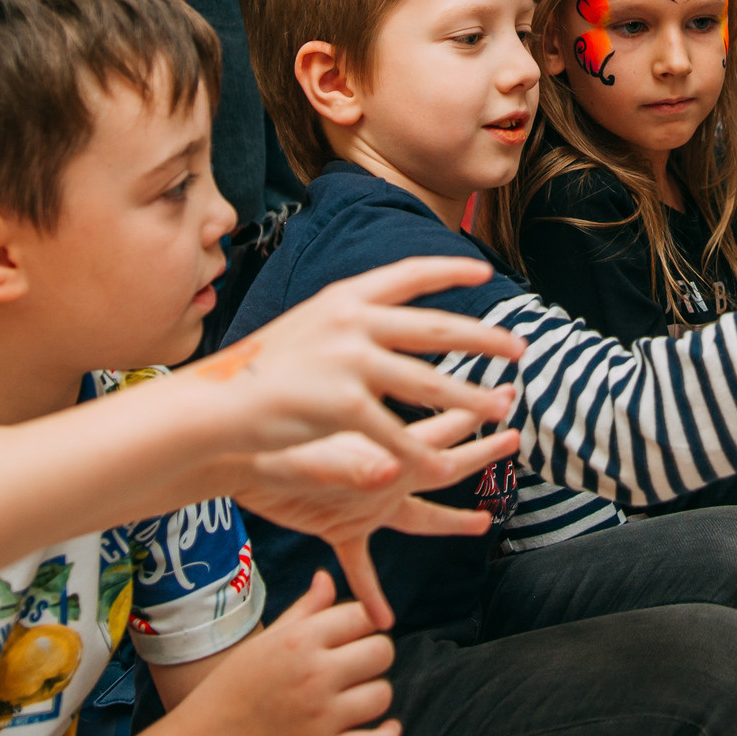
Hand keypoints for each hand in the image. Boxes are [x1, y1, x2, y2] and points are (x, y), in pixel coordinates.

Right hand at [159, 571, 398, 735]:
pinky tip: (385, 728)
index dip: (361, 623)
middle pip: (381, 651)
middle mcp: (313, 676)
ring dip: (372, 695)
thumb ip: (304, 611)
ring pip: (382, 695)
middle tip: (355, 665)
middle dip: (373, 655)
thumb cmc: (232, 689)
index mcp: (298, 642)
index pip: (362, 616)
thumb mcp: (263, 643)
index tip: (351, 635)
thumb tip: (326, 577)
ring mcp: (321, 719)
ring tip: (352, 697)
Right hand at [187, 257, 522, 457]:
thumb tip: (393, 316)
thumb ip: (352, 321)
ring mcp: (349, 361)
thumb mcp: (311, 326)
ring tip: (503, 406)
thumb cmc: (263, 368)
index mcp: (345, 296)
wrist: (216, 402)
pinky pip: (397, 434)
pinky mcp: (343, 405)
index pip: (408, 273)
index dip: (449, 268)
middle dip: (484, 339)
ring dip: (472, 398)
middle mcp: (352, 321)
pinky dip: (424, 454)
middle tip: (519, 348)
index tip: (483, 270)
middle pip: (436, 328)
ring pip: (429, 384)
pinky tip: (447, 467)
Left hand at [232, 411, 519, 628]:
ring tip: (479, 525)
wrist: (235, 464)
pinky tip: (380, 618)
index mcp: (385, 453)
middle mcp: (383, 477)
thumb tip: (391, 471)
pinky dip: (368, 591)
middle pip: (443, 469)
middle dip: (478, 455)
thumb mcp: (313, 462)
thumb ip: (354, 468)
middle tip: (512, 439)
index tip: (505, 398)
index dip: (474, 419)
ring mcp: (363, 505)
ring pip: (416, 516)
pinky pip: (361, 565)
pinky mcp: (337, 527)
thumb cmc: (271, 450)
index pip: (441, 434)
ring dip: (448, 519)